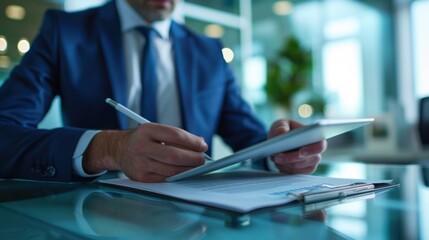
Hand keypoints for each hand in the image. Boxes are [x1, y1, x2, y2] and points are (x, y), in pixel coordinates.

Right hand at [83, 123, 207, 181]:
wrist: (118, 149)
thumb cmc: (143, 139)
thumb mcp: (156, 130)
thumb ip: (177, 136)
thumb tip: (200, 144)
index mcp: (147, 130)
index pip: (175, 135)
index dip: (192, 142)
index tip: (203, 146)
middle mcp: (142, 146)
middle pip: (174, 155)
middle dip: (193, 159)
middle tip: (202, 160)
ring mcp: (140, 163)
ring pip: (171, 170)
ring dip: (188, 169)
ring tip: (195, 166)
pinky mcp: (140, 177)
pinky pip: (165, 178)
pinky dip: (177, 176)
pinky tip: (183, 172)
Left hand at [268, 119, 326, 173]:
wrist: (279, 141)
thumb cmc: (284, 129)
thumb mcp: (281, 124)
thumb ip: (281, 127)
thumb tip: (283, 132)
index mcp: (314, 137)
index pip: (320, 145)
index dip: (312, 150)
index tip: (301, 152)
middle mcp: (315, 152)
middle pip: (310, 160)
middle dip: (292, 159)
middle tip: (278, 157)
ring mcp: (310, 162)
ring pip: (301, 168)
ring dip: (286, 164)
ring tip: (275, 158)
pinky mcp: (303, 170)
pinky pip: (295, 173)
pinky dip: (285, 169)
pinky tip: (278, 163)